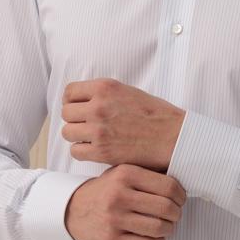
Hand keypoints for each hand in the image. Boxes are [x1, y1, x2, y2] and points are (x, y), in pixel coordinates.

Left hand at [61, 77, 185, 170]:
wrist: (173, 137)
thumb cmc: (156, 115)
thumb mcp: (129, 92)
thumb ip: (104, 94)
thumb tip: (83, 100)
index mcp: (105, 88)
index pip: (69, 92)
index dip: (71, 101)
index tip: (78, 108)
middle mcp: (98, 107)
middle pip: (66, 113)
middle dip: (74, 120)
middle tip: (86, 126)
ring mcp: (98, 130)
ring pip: (68, 133)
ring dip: (77, 136)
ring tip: (91, 138)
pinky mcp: (102, 151)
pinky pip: (76, 151)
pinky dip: (83, 152)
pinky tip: (95, 150)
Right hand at [65, 164, 187, 239]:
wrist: (71, 211)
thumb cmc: (104, 191)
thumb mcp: (120, 174)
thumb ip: (146, 175)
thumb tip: (180, 185)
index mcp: (125, 174)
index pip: (168, 185)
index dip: (181, 195)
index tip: (181, 200)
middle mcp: (119, 195)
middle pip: (166, 207)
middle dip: (177, 213)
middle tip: (176, 215)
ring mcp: (114, 218)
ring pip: (159, 227)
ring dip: (169, 229)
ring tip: (167, 227)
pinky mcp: (111, 239)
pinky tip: (157, 238)